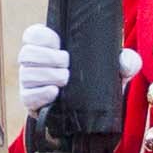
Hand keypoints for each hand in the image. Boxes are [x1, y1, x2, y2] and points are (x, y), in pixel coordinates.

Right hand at [20, 25, 142, 113]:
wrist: (94, 117)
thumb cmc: (100, 84)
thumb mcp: (116, 70)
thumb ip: (126, 60)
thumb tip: (124, 61)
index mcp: (50, 49)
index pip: (33, 34)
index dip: (43, 37)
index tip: (60, 44)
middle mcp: (36, 65)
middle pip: (26, 53)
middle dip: (47, 57)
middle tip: (67, 64)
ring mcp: (31, 84)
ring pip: (26, 73)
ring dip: (46, 74)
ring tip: (65, 79)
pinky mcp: (32, 104)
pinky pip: (27, 96)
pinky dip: (41, 93)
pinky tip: (55, 93)